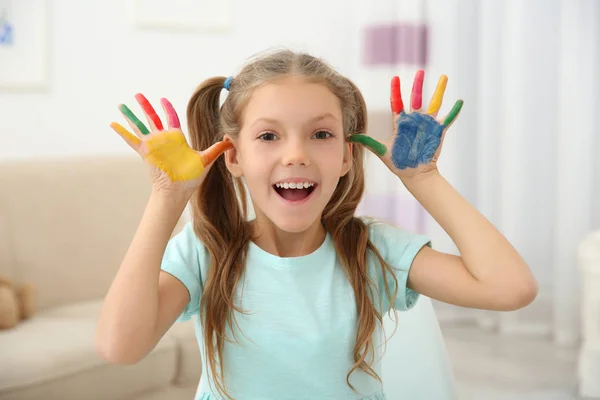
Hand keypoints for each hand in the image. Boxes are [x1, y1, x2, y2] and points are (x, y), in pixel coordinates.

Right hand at [110, 94, 231, 194]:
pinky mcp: (145, 152)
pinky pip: (132, 141)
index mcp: (176, 139)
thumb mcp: (206, 159)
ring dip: (131, 115)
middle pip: (152, 118)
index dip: (167, 108)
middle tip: (138, 94)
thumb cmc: (191, 178)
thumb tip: (231, 141)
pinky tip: (113, 124)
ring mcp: (153, 145)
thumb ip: (217, 149)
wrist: (178, 191)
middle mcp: (163, 140)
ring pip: (140, 125)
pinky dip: (123, 132)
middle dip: (146, 106)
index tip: (163, 100)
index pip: (171, 119)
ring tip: (122, 105)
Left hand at [348, 70, 462, 179]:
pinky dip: (454, 111)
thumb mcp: (381, 150)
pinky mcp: (438, 131)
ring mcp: (427, 124)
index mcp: (401, 122)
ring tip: (443, 77)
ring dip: (439, 91)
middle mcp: (414, 120)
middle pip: (416, 97)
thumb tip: (349, 136)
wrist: (414, 173)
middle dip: (417, 84)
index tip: (394, 78)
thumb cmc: (397, 163)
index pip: (397, 103)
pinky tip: (459, 101)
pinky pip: (448, 118)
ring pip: (434, 103)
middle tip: (419, 71)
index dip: (396, 91)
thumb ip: (367, 141)